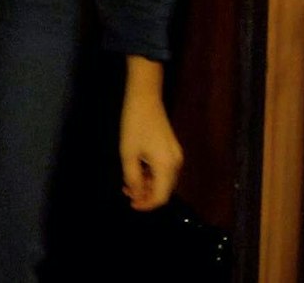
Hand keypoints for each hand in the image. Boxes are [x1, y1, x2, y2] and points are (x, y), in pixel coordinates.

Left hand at [118, 60, 182, 210]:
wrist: (145, 98)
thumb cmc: (134, 125)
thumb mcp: (128, 154)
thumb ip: (133, 178)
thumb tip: (137, 194)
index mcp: (166, 166)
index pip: (160, 197)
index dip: (146, 204)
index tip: (131, 204)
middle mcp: (176, 163)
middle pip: (164, 190)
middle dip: (146, 195)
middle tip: (126, 192)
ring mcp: (176, 156)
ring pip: (164, 181)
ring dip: (147, 185)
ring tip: (129, 182)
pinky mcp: (172, 149)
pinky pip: (164, 170)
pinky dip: (152, 175)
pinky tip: (138, 171)